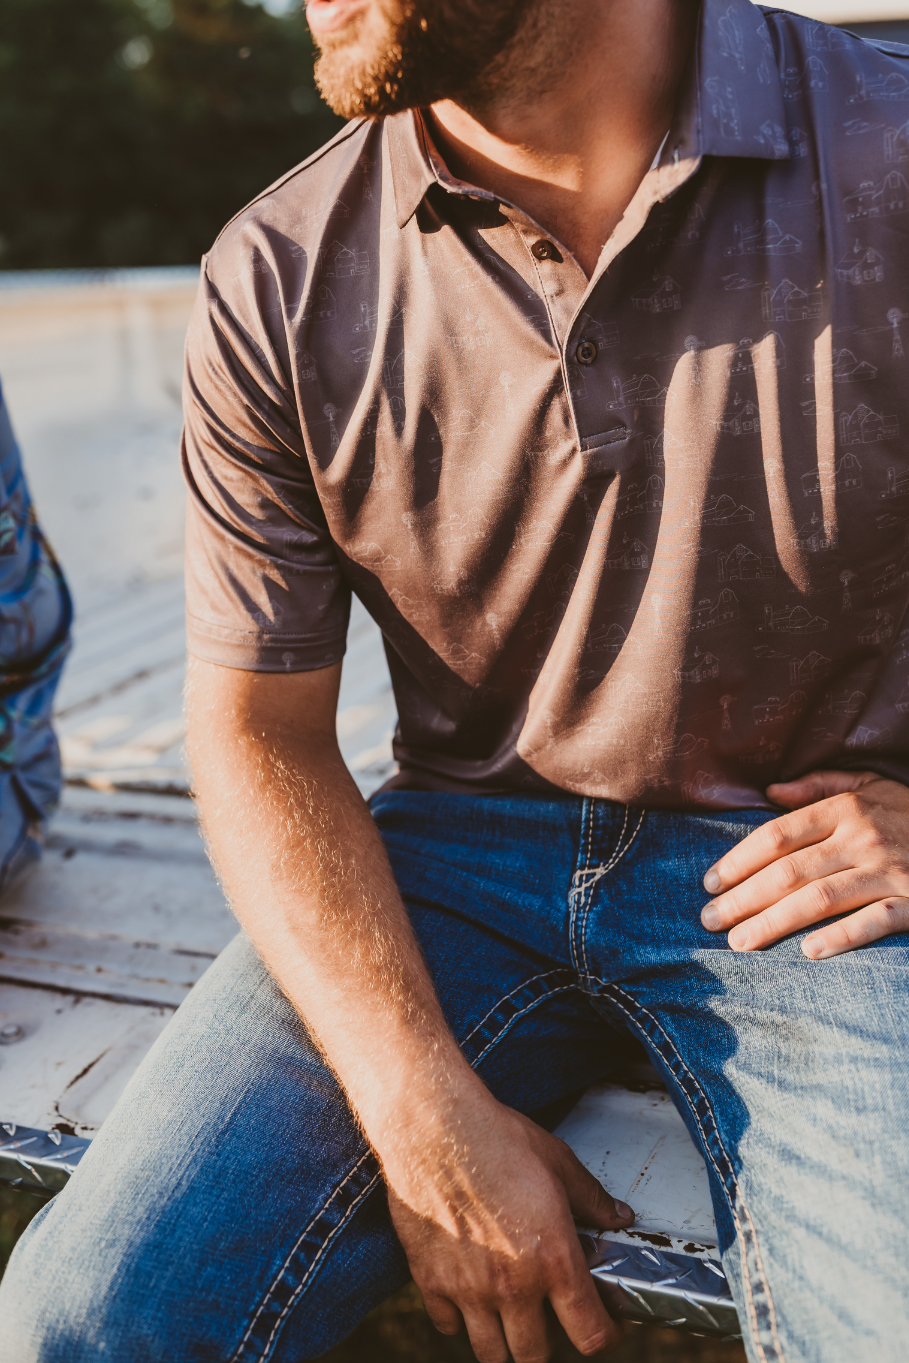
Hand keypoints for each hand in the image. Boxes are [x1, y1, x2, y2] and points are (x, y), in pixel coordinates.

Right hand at [384, 1094, 633, 1362]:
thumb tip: (619, 1216)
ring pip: (490, 1354)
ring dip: (503, 1343)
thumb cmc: (497, 1139)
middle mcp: (513, 1286)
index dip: (603, 1335)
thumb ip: (591, 1198)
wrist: (434, 1127)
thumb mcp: (558, 1161)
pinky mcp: (430, 1280)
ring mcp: (468, 1289)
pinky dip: (459, 1319)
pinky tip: (467, 1293)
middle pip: (535, 1357)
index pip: (590, 1333)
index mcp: (553, 1259)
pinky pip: (447, 1325)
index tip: (601, 1325)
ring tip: (508, 1317)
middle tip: (549, 1321)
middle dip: (548, 1345)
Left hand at [700, 770, 908, 958]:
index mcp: (847, 809)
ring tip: (739, 943)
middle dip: (742, 898)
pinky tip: (807, 953)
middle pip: (788, 872)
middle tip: (709, 920)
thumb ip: (819, 786)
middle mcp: (864, 838)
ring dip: (773, 923)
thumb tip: (769, 790)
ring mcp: (891, 872)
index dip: (738, 860)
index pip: (777, 835)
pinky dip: (840, 938)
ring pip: (819, 900)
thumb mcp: (870, 785)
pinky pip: (873, 923)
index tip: (709, 882)